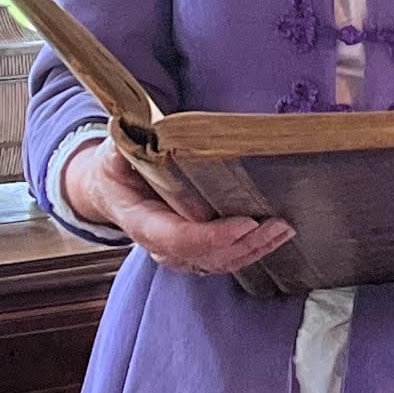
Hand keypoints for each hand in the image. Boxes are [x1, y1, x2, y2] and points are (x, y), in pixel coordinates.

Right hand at [61, 134, 292, 280]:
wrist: (109, 191)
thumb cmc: (116, 170)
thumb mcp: (114, 153)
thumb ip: (127, 145)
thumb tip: (145, 130)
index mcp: (140, 222)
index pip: (178, 237)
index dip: (212, 236)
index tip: (246, 225)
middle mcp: (160, 245)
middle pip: (207, 255)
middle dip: (246, 244)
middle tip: (278, 224)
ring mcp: (177, 254)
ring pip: (219, 262)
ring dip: (254, 249)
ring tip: (283, 229)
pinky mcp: (193, 252)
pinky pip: (223, 259)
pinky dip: (251, 251)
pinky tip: (273, 237)